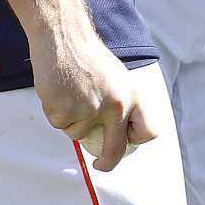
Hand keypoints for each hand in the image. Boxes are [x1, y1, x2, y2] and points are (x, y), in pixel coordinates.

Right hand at [29, 23, 157, 172]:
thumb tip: (118, 131)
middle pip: (115, 149)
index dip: (136, 141)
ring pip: (78, 134)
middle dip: (107, 163)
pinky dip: (56, 112)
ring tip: (70, 93)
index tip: (126, 146)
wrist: (64, 37)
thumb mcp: (117, 78)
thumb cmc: (88, 56)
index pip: (148, 131)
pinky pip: (59, 124)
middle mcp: (115, 107)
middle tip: (100, 166)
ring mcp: (89, 111)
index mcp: (132, 97)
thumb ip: (120, 103)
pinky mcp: (65, 112)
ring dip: (72, 120)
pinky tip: (58, 91)